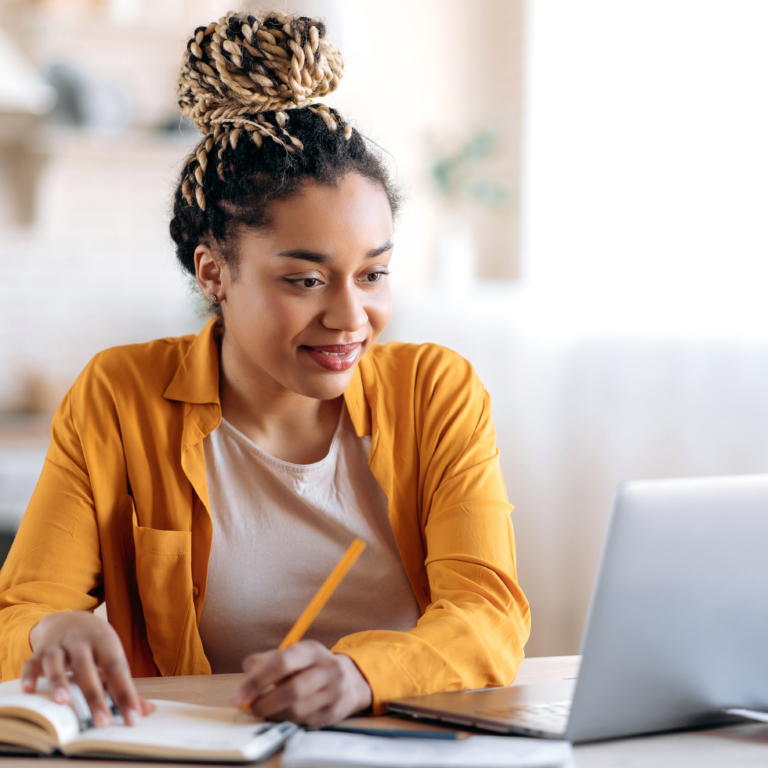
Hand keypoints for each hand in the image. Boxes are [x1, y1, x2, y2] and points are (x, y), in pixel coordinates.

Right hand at [23, 611, 154, 726]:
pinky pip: (32, 662)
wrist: (69, 618)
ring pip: (57, 662)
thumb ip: (124, 685)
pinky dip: (29, 676)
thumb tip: (145, 711)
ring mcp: (58, 645)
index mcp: (105, 642)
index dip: (126, 694)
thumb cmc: (96, 645)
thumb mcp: (112, 657)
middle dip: (94, 695)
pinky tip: (29, 691)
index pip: (117, 669)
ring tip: (63, 702)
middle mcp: (81, 641)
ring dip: (59, 681)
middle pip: (87, 667)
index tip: (133, 718)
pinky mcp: (39, 651)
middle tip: (103, 722)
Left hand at [232, 640, 371, 725]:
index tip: (239, 696)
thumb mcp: (294, 655)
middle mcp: (327, 669)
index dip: (257, 680)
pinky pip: (304, 722)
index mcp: (312, 649)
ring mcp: (334, 692)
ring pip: (298, 710)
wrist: (351, 680)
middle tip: (250, 708)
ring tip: (264, 711)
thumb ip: (268, 660)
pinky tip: (281, 715)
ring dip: (274, 714)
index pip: (282, 662)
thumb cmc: (312, 667)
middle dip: (265, 703)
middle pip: (292, 690)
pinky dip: (287, 720)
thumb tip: (248, 670)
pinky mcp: (334, 712)